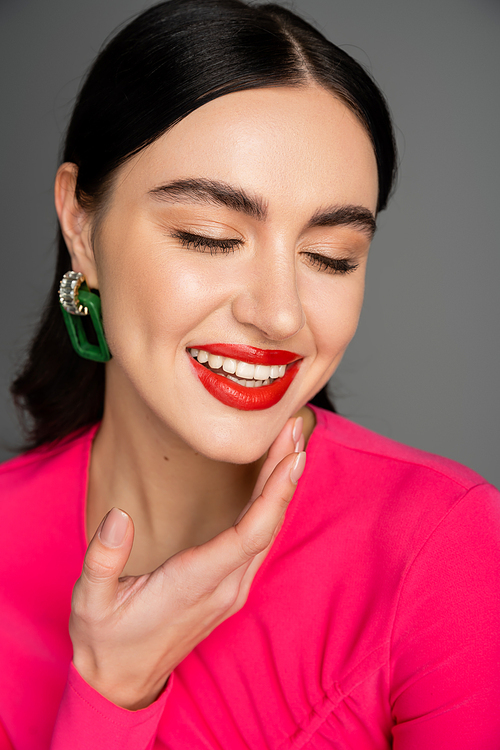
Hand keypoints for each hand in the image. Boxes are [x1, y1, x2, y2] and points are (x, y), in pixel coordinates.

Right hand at [69, 417, 305, 709]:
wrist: (123, 680)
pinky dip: (271, 506)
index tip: (292, 455)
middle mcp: (225, 587)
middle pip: (268, 524)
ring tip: (290, 444)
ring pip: (268, 532)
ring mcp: (232, 589)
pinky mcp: (230, 588)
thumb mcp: (90, 601)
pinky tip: (274, 482)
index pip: (249, 534)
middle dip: (285, 474)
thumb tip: (119, 517)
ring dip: (282, 487)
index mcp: (195, 583)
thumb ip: (103, 560)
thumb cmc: (108, 638)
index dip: (275, 493)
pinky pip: (260, 541)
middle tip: (297, 427)